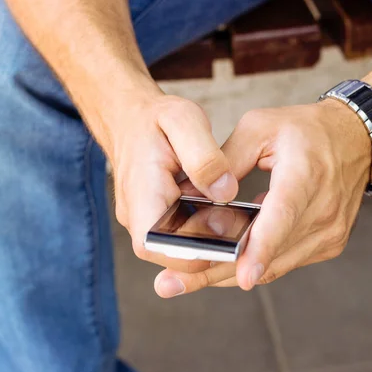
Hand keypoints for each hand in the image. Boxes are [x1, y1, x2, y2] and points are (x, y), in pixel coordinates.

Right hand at [96, 91, 238, 277]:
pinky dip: (203, 232)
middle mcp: (137, 215)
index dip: (190, 253)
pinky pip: (179, 236)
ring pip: (177, 248)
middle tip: (242, 233)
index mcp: (141, 193)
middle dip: (208, 251)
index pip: (155, 245)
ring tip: (239, 225)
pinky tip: (226, 218)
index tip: (226, 242)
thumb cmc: (155, 118)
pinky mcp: (157, 219)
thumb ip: (205, 157)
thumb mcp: (184, 121)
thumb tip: (226, 192)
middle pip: (170, 254)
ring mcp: (145, 220)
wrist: (129, 117)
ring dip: (207, 243)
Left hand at [154, 99, 371, 295]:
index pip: (283, 217)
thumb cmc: (306, 130)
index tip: (244, 275)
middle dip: (218, 272)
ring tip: (184, 281)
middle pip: (270, 254)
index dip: (262, 248)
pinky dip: (253, 265)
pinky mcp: (328, 244)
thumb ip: (225, 161)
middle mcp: (323, 210)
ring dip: (229, 274)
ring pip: (274, 266)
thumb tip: (192, 195)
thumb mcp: (259, 128)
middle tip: (171, 286)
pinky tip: (221, 266)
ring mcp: (329, 232)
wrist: (356, 139)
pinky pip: (284, 263)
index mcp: (306, 174)